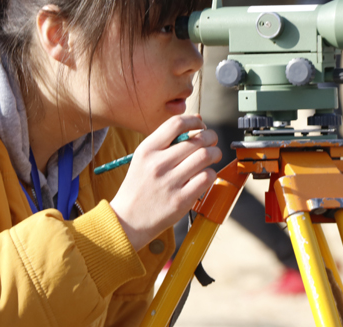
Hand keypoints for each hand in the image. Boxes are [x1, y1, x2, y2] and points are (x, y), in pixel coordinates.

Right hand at [110, 115, 221, 250]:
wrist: (127, 220)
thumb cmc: (138, 188)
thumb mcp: (142, 159)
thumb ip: (165, 143)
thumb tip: (195, 125)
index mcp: (147, 150)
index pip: (176, 124)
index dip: (194, 121)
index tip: (201, 125)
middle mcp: (158, 164)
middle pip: (196, 140)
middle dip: (211, 138)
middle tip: (212, 142)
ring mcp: (170, 182)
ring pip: (205, 156)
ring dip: (214, 154)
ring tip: (213, 157)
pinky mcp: (181, 200)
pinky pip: (206, 178)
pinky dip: (211, 174)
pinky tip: (206, 175)